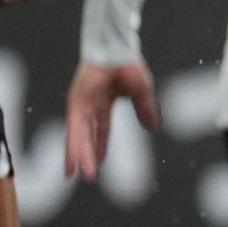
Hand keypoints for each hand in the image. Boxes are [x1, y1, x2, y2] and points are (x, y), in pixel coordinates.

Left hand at [65, 59, 160, 179]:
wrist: (117, 50)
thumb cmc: (128, 65)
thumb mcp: (142, 93)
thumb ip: (146, 110)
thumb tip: (153, 126)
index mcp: (103, 103)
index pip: (101, 129)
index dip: (101, 145)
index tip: (99, 162)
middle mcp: (89, 106)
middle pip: (86, 136)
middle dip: (86, 156)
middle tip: (85, 176)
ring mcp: (81, 105)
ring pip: (78, 137)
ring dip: (78, 157)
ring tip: (75, 176)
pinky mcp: (76, 105)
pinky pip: (74, 131)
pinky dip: (74, 146)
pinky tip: (74, 161)